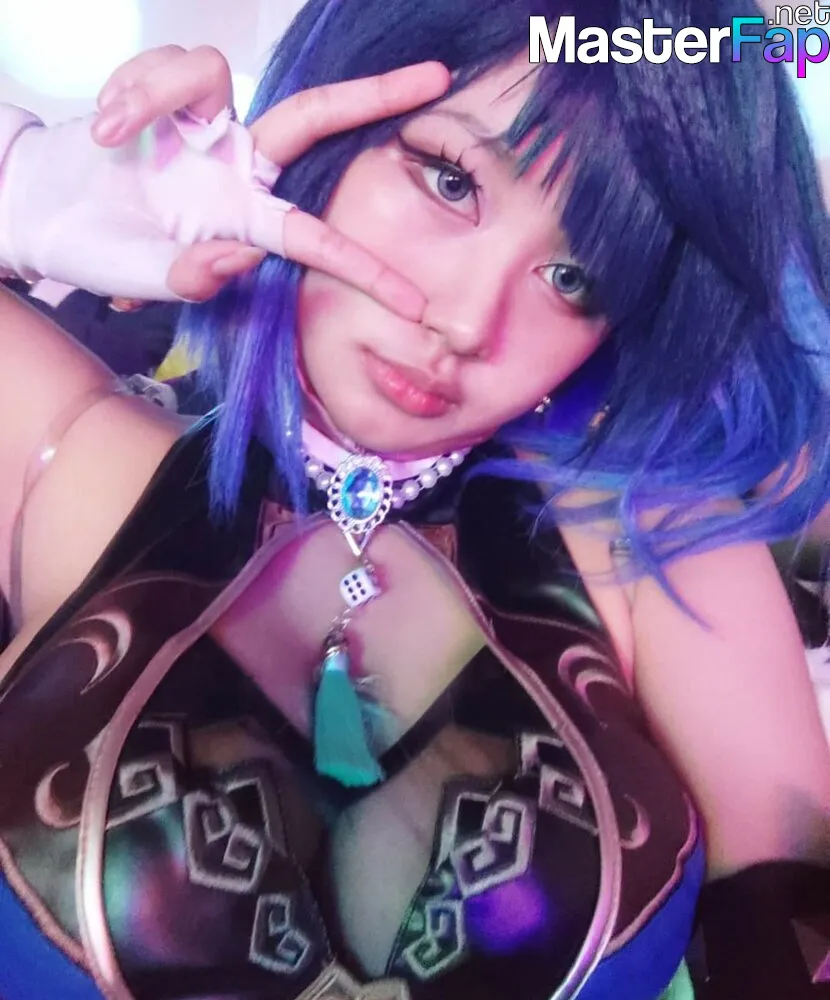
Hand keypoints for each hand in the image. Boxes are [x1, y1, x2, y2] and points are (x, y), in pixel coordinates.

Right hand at [0, 47, 449, 317]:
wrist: (45, 215)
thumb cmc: (105, 253)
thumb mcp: (149, 278)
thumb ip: (193, 275)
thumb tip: (243, 256)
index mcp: (245, 221)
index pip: (315, 240)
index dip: (364, 270)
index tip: (415, 306)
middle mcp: (238, 167)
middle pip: (314, 116)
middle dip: (374, 96)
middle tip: (436, 77)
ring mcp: (205, 125)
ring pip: (210, 73)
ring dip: (151, 93)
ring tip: (106, 134)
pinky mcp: (167, 93)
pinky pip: (164, 66)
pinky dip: (128, 88)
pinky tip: (103, 126)